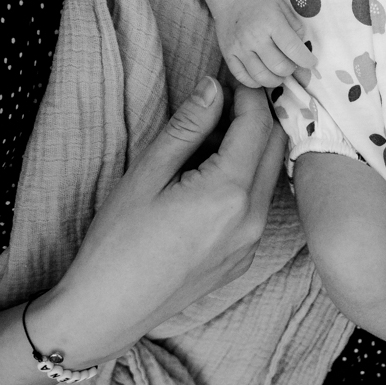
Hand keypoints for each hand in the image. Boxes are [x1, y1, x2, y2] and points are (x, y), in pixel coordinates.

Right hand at [30, 77, 286, 365]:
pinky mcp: (244, 257)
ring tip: (216, 132)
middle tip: (228, 97)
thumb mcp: (146, 174)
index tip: (234, 75)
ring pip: (271, 176)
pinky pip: (259, 204)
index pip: (258, 126)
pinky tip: (213, 173)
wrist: (109, 309)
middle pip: (276, 147)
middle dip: (259, 116)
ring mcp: (252, 242)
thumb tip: (214, 89)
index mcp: (228, 193)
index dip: (249, 94)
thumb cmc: (118, 241)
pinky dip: (248, 177)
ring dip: (255, 146)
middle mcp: (252, 218)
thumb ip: (187, 128)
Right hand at [212, 0, 316, 87]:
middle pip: (278, 66)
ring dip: (275, 79)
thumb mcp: (283, 8)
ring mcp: (239, 47)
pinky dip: (256, 82)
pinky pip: (243, 77)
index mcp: (272, 22)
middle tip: (291, 65)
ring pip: (261, 76)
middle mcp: (254, 37)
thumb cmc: (261, 3)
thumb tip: (302, 52)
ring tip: (278, 73)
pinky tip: (262, 74)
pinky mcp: (228, 54)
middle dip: (290, 70)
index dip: (305, 60)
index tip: (311, 63)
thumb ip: (296, 29)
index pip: (292, 49)